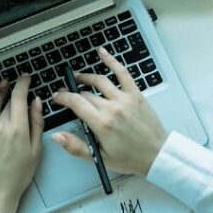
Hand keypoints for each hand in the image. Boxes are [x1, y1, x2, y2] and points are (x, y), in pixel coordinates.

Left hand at [0, 75, 42, 212]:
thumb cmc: (18, 175)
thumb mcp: (36, 151)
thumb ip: (37, 124)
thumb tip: (37, 102)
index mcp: (19, 129)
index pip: (20, 97)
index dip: (23, 83)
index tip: (26, 77)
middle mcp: (1, 125)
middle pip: (8, 101)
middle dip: (13, 90)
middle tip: (16, 84)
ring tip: (2, 86)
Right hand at [51, 48, 168, 175]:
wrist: (157, 154)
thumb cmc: (129, 159)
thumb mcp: (100, 158)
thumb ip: (76, 146)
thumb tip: (56, 136)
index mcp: (101, 124)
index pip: (76, 103)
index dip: (63, 98)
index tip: (57, 97)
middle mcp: (112, 108)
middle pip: (86, 93)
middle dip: (73, 91)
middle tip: (66, 92)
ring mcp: (124, 98)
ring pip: (100, 81)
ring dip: (86, 77)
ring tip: (78, 77)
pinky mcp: (135, 94)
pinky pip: (122, 73)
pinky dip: (112, 61)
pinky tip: (102, 53)